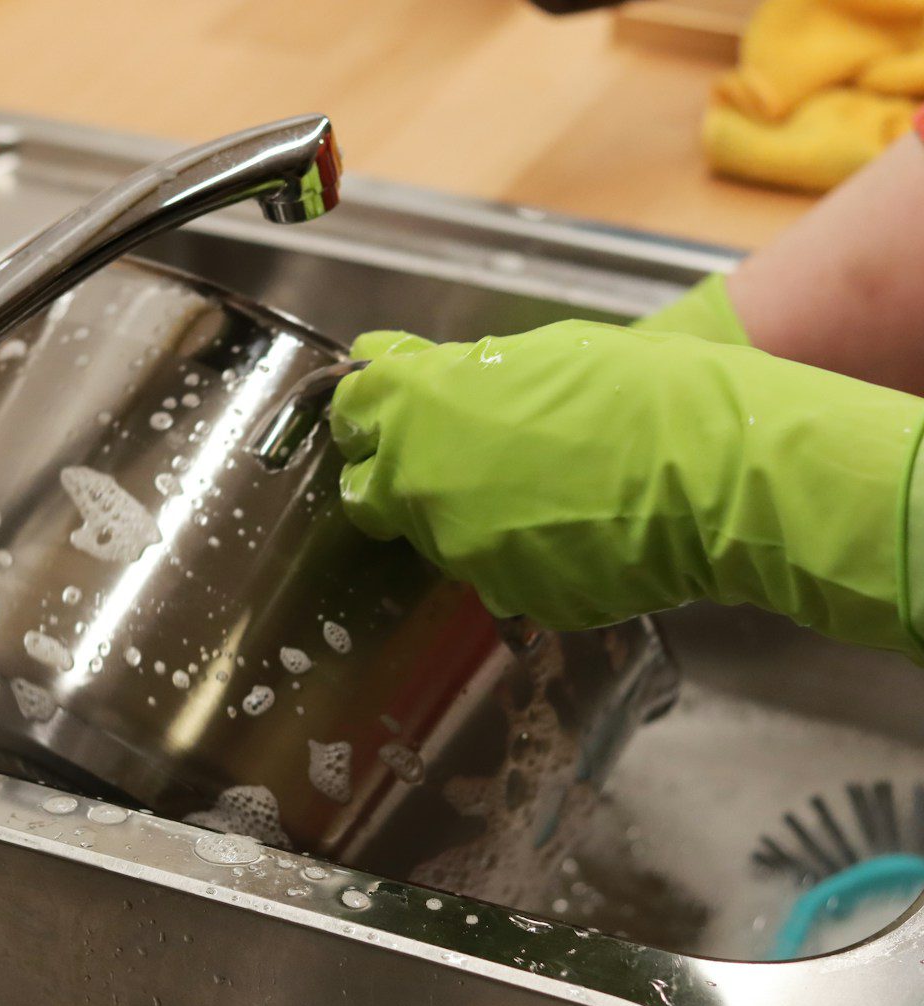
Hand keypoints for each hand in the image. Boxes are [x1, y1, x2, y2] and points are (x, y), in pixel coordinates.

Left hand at [330, 320, 923, 655]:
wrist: (713, 470)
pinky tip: (567, 526)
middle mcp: (418, 483)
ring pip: (432, 537)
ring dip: (459, 516)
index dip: (365, 411)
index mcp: (415, 408)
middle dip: (392, 475)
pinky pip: (494, 574)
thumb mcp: (531, 353)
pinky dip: (515, 555)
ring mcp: (458, 549)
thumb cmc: (634, 390)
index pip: (348, 411)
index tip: (382, 411)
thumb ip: (447, 372)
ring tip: (534, 489)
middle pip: (367, 490)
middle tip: (446, 458)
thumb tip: (396, 362)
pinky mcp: (507, 595)